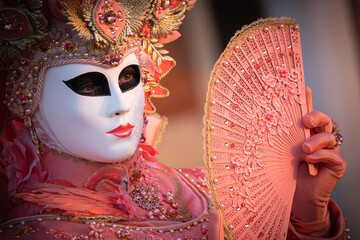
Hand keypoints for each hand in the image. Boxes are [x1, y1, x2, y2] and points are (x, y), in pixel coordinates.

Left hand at [291, 88, 345, 235]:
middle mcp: (319, 140)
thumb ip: (278, 138)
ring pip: (331, 137)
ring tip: (302, 149)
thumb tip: (261, 120)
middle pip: (325, 120)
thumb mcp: (280, 152)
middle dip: (316, 116)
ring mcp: (329, 152)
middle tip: (304, 120)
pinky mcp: (336, 166)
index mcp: (306, 134)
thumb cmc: (286, 175)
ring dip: (316, 140)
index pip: (309, 113)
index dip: (308, 100)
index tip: (303, 87)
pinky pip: (334, 156)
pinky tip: (309, 161)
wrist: (296, 199)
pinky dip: (322, 156)